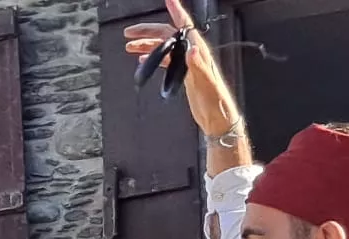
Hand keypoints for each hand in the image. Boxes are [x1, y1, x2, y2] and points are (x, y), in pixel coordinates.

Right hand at [126, 1, 239, 136]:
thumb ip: (198, 65)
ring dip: (147, 45)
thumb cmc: (216, 101)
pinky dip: (153, 59)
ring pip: (163, 48)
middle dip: (147, 31)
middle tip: (130, 32)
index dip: (176, 10)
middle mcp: (192, 53)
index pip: (184, 25)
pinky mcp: (184, 75)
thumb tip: (192, 49)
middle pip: (166, 35)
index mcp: (198, 50)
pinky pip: (166, 61)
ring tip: (130, 46)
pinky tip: (143, 61)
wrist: (218, 118)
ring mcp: (187, 64)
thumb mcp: (207, 82)